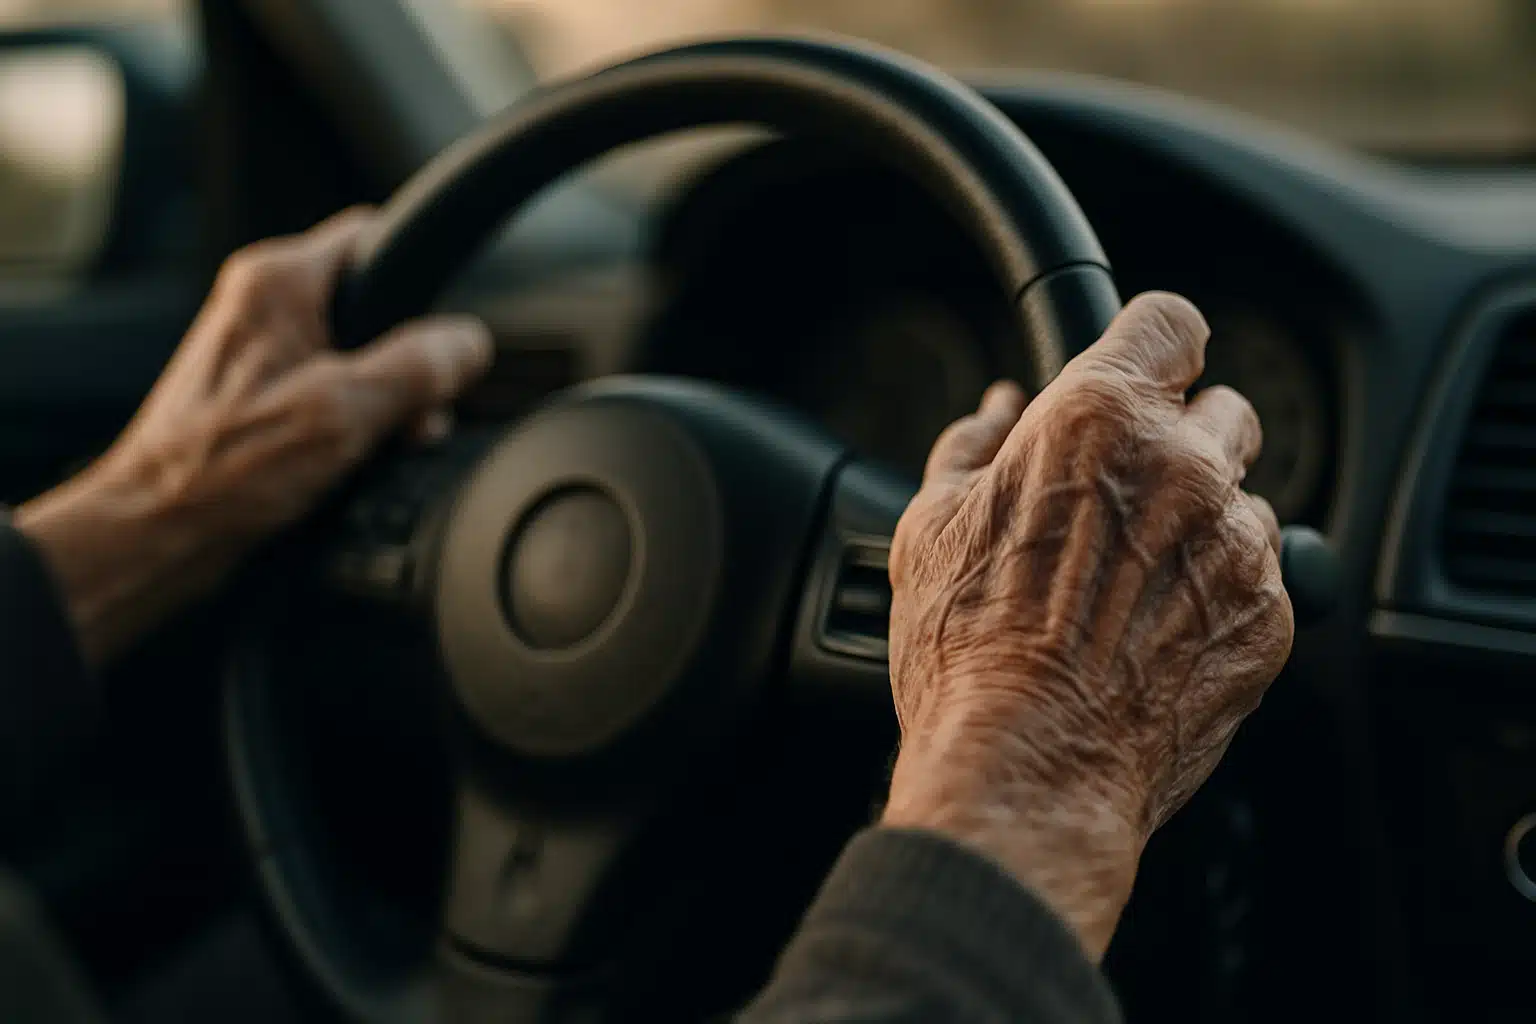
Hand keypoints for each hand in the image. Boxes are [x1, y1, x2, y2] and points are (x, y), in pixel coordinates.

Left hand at [15, 208, 493, 665]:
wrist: (159, 533)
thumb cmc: (225, 471)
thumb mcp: (345, 411)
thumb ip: (418, 368)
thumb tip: (469, 342)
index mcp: (278, 282)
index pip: (374, 236)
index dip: (421, 280)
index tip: (446, 333)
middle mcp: (265, 307)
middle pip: (378, 307)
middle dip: (413, 363)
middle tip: (416, 413)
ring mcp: (262, 354)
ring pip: (362, 356)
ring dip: (390, 404)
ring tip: (387, 446)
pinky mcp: (263, 399)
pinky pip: (335, 394)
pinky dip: (359, 425)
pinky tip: (360, 462)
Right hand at [881, 292, 1292, 959]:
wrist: (1029, 766)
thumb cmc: (968, 648)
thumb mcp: (932, 527)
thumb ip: (971, 447)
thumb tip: (995, 408)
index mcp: (1096, 418)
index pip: (1171, 322)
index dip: (1155, 348)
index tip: (1147, 374)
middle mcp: (1184, 465)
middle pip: (1223, 409)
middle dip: (1180, 442)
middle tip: (1121, 502)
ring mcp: (1237, 542)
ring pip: (1243, 500)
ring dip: (1201, 525)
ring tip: (1130, 589)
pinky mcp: (1271, 615)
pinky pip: (1260, 578)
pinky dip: (1219, 595)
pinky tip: (1154, 636)